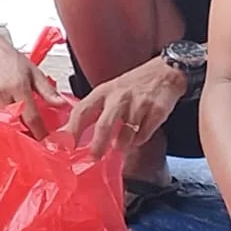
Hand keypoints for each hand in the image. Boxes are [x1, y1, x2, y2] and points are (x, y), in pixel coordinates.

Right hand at [0, 31, 66, 137]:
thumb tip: (62, 105)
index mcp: (18, 86)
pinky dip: (2, 126)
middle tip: (36, 142)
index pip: (31, 118)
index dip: (41, 133)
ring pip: (3, 127)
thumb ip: (47, 90)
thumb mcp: (33, 71)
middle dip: (27, 136)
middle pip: (16, 126)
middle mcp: (1, 95)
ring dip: (14, 133)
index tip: (48, 142)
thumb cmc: (8, 59)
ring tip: (23, 136)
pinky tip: (9, 126)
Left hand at [64, 57, 186, 156]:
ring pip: (126, 135)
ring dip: (122, 144)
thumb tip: (74, 133)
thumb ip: (95, 110)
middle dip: (98, 145)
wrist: (164, 72)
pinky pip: (144, 135)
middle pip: (104, 125)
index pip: (82, 111)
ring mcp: (138, 104)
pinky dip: (139, 140)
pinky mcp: (156, 111)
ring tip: (121, 144)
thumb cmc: (134, 85)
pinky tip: (138, 135)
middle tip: (94, 157)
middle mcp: (119, 97)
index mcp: (103, 92)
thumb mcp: (109, 91)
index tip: (66, 144)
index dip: (72, 129)